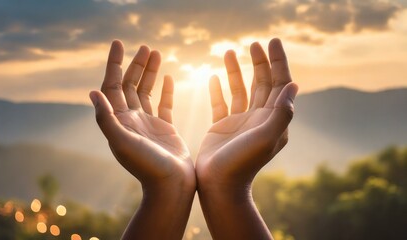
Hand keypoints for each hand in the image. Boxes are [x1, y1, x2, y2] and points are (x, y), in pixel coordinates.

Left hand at [90, 40, 194, 239]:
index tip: (119, 43)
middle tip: (144, 46)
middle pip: (130, 85)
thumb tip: (92, 92)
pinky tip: (169, 78)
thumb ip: (106, 119)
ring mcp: (148, 124)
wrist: (171, 186)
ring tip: (156, 53)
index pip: (112, 85)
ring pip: (147, 92)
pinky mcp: (165, 128)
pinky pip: (164, 104)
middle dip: (136, 65)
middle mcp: (131, 120)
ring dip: (150, 73)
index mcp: (119, 120)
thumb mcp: (122, 142)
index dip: (114, 64)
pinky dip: (166, 90)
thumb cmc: (147, 166)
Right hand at [196, 39, 297, 239]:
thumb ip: (282, 112)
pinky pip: (221, 103)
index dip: (278, 62)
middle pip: (262, 84)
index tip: (272, 42)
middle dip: (259, 63)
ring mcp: (240, 122)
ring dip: (236, 71)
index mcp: (273, 119)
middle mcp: (259, 119)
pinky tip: (213, 76)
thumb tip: (294, 84)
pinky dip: (218, 89)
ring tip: (230, 51)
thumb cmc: (243, 163)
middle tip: (254, 44)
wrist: (219, 185)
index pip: (279, 84)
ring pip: (240, 90)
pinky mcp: (222, 127)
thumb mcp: (267, 137)